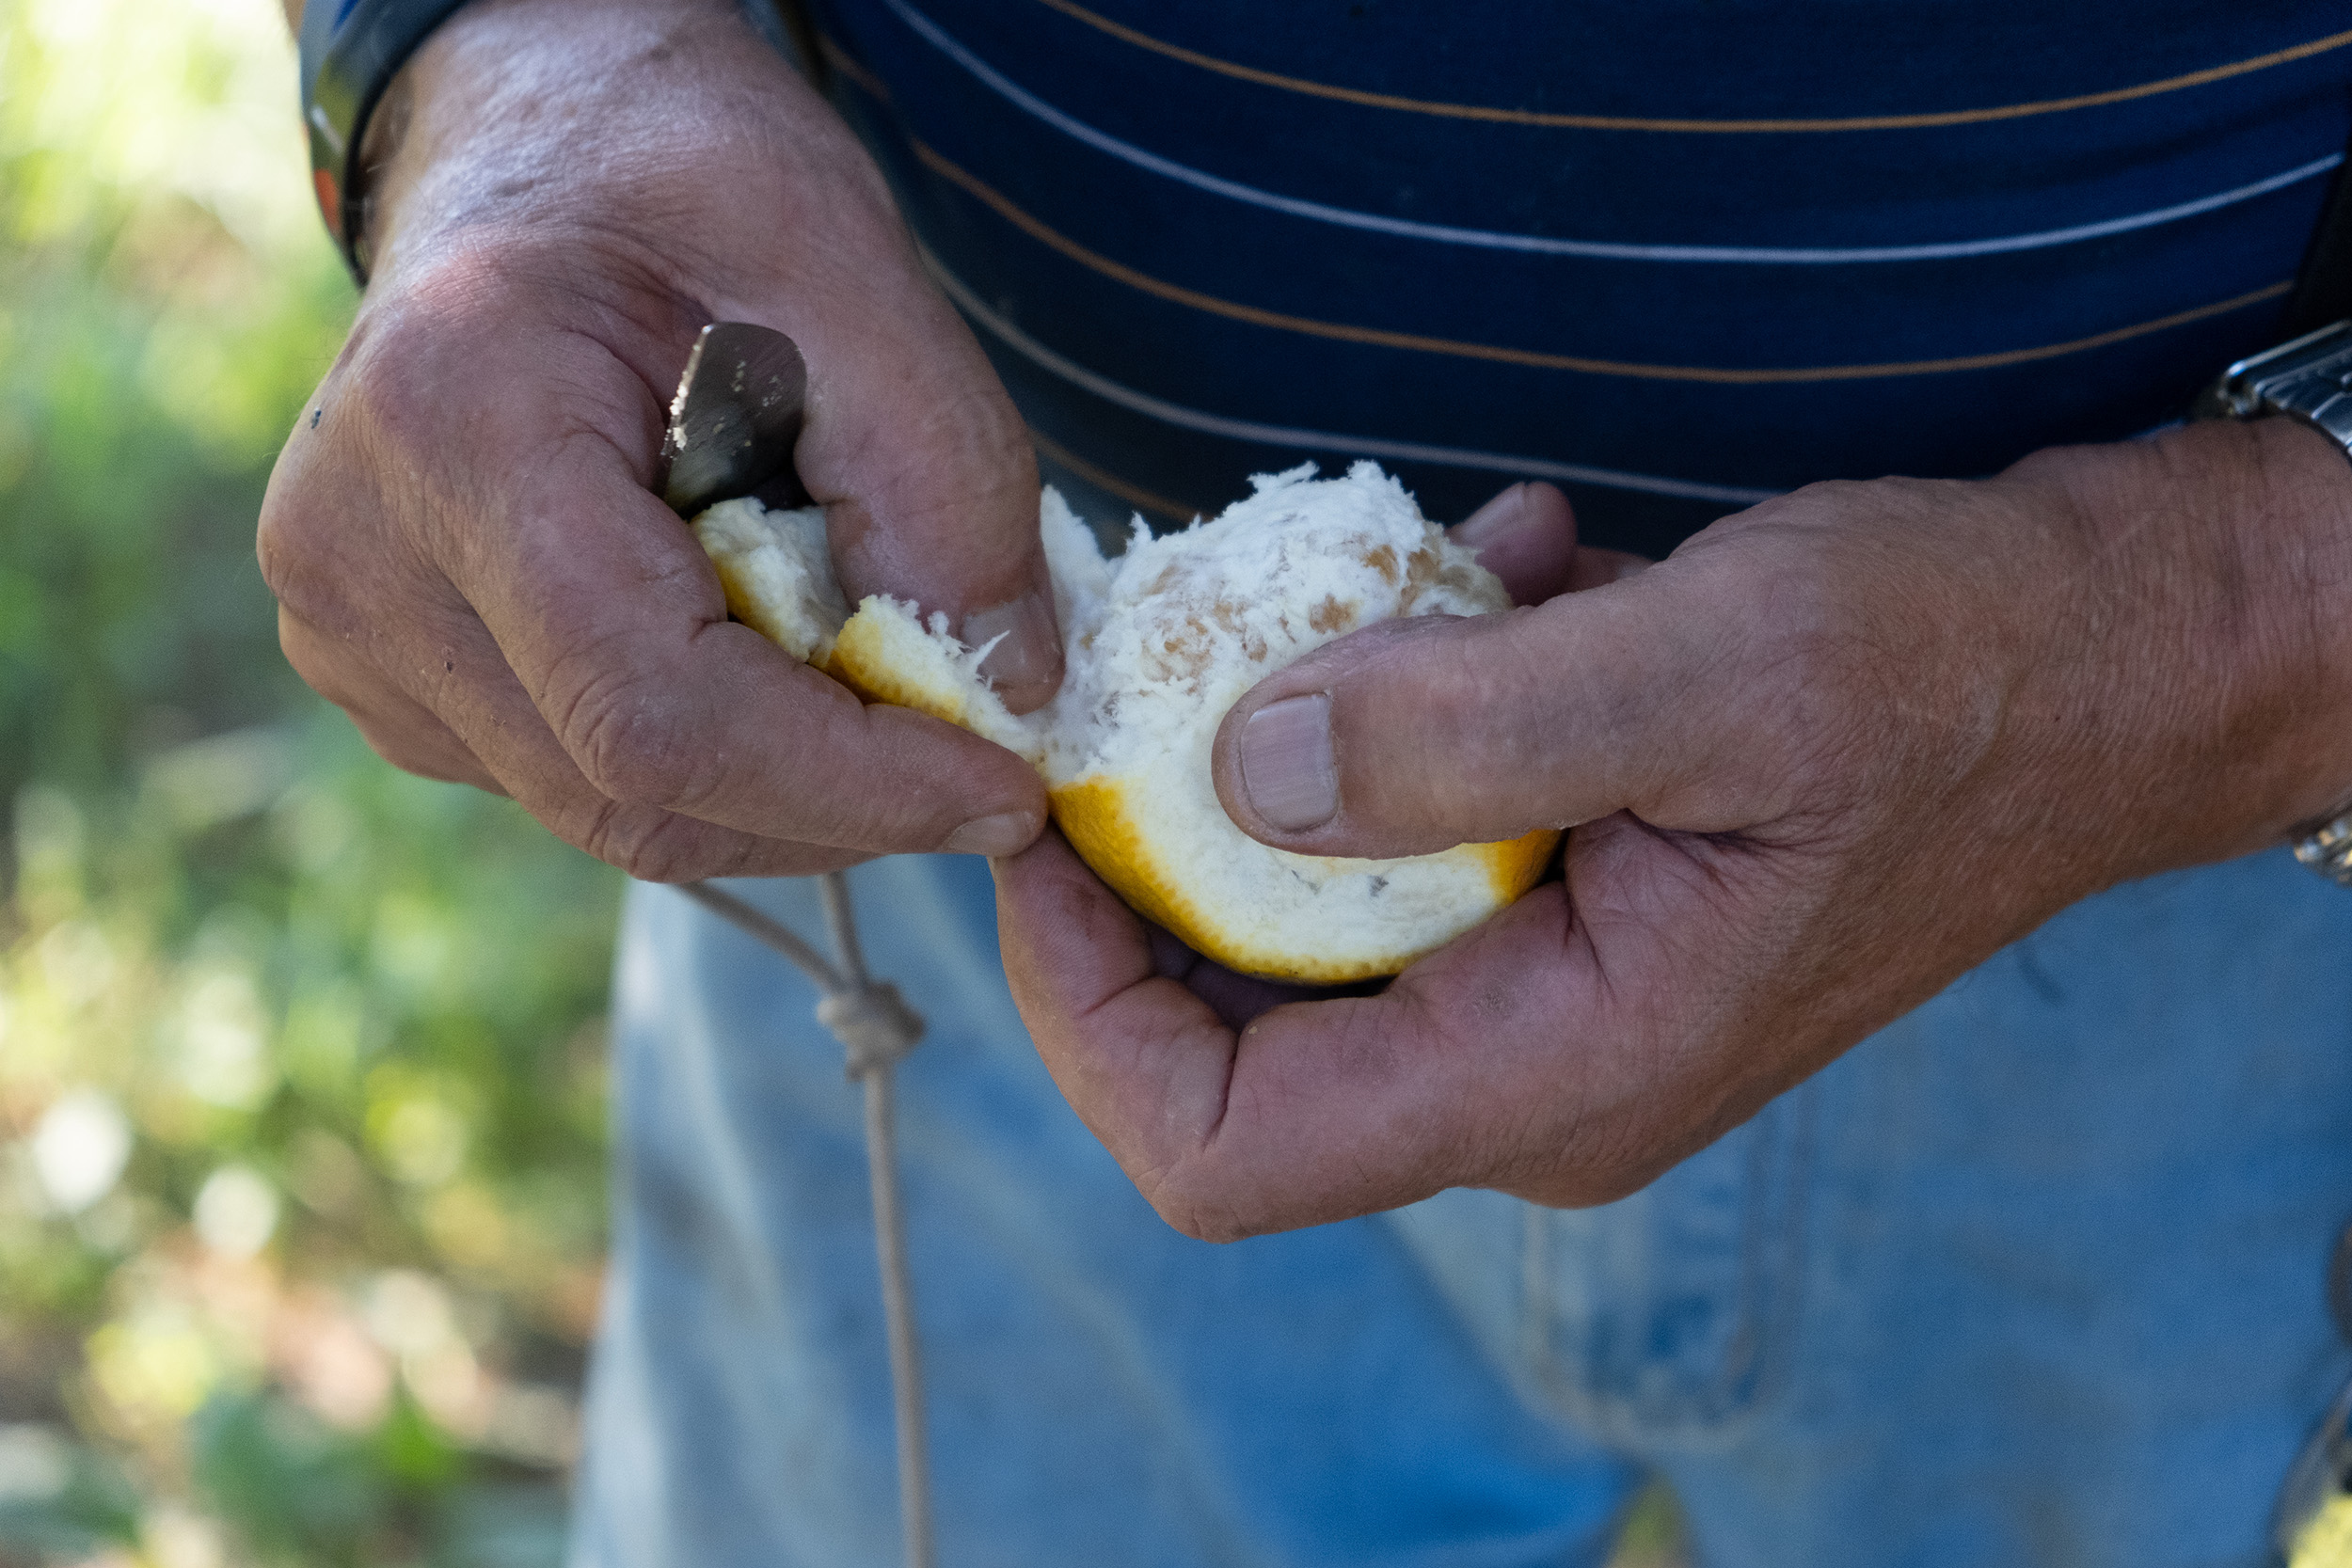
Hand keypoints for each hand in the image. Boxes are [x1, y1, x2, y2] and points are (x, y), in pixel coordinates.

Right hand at [259, 0, 1057, 879]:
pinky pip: (586, 779)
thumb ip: (941, 474)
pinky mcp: (390, 675)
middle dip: (842, 800)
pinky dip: (727, 764)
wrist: (537, 144)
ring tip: (885, 683)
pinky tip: (778, 659)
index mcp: (453, 431)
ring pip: (617, 810)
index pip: (655, 709)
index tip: (1011, 789)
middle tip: (987, 755)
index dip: (851, 783)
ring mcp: (353, 630)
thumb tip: (1004, 691)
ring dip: (792, 791)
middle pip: (635, 787)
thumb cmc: (679, 173)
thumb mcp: (847, 259)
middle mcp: (358, 556)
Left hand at [995, 422, 2351, 1238]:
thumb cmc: (1951, 671)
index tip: (1040, 831)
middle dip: (1164, 845)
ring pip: (1314, 909)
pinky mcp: (1570, 903)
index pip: (1219, 1153)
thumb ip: (1465, 729)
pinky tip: (1503, 572)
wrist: (2106, 659)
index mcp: (1553, 1074)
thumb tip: (1232, 767)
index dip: (1081, 1013)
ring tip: (1401, 577)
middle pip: (1232, 1028)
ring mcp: (1550, 992)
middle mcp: (1532, 1069)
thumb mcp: (1712, 669)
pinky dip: (1414, 701)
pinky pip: (1415, 831)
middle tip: (1156, 656)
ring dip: (1304, 736)